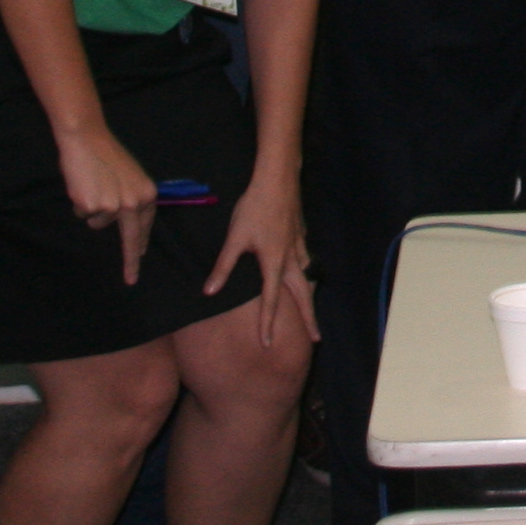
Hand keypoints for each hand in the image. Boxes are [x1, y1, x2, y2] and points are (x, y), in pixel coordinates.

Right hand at [54, 127, 159, 285]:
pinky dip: (80, 202)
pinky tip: (82, 184)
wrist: (86, 139)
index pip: (145, 227)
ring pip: (98, 222)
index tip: (140, 261)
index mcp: (147, 194)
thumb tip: (130, 226)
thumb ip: (131, 199)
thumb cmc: (105, 155)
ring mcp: (113, 206)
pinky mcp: (92, 207)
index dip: (141, 244)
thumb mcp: (129, 178)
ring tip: (92, 184)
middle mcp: (134, 203)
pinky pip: (83, 213)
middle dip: (131, 261)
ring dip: (92, 208)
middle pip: (131, 238)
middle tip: (131, 279)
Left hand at [208, 173, 320, 347]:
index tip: (268, 345)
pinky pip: (307, 263)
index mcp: (274, 263)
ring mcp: (298, 247)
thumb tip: (208, 293)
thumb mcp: (234, 239)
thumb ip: (223, 267)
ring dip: (310, 298)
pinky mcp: (300, 236)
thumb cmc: (254, 208)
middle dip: (309, 319)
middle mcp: (290, 259)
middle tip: (317, 339)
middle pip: (303, 296)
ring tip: (312, 312)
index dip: (268, 324)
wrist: (278, 180)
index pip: (271, 301)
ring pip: (308, 279)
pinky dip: (308, 275)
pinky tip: (306, 273)